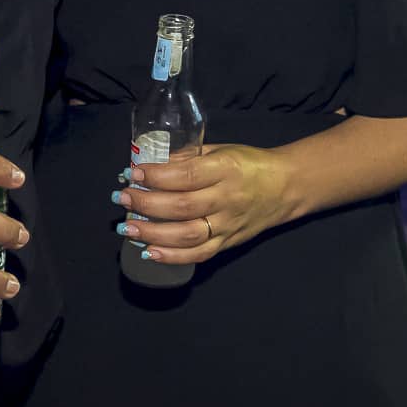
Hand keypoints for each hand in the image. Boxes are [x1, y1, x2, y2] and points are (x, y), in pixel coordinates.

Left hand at [114, 144, 295, 264]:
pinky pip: (199, 254)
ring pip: (187, 235)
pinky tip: (149, 252)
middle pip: (182, 206)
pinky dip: (172, 257)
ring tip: (127, 227)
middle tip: (121, 198)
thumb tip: (151, 164)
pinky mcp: (228, 243)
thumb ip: (188, 157)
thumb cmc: (248, 164)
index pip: (187, 174)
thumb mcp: (221, 150)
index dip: (157, 176)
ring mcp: (228, 224)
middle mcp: (227, 199)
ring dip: (152, 233)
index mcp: (226, 169)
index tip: (133, 173)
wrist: (285, 187)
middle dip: (146, 203)